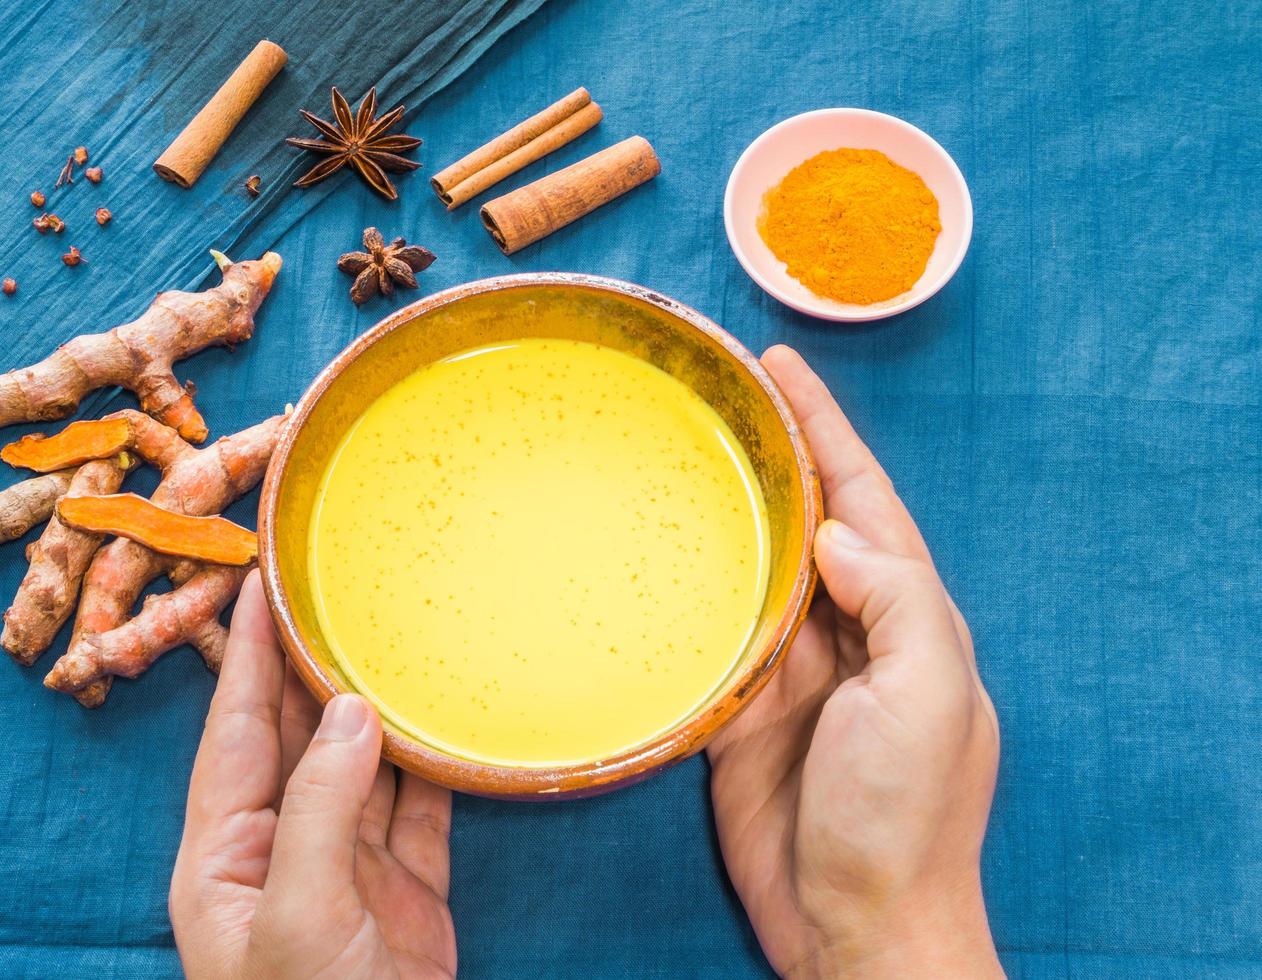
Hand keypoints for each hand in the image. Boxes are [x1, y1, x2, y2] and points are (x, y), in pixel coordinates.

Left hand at [170, 571, 455, 978]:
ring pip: (363, 761)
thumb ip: (321, 806)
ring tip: (398, 630)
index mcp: (224, 852)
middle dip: (317, 661)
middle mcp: (281, 845)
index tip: (263, 579)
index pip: (235, 726)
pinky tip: (447, 712)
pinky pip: (420, 806)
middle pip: (299, 732)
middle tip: (341, 584)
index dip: (249, 651)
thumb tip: (355, 708)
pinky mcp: (405, 887)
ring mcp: (346, 864)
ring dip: (379, 701)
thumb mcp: (298, 916)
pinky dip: (434, 760)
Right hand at [709, 346, 1001, 977]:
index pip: (862, 498)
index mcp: (905, 614)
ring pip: (751, 566)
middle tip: (715, 390)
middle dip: (769, 451)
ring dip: (721, 510)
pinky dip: (681, 591)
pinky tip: (645, 554)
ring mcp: (790, 669)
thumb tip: (832, 533)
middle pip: (803, 517)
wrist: (857, 927)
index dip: (825, 427)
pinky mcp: (738, 711)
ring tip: (674, 451)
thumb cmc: (908, 817)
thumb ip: (896, 602)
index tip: (780, 366)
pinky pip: (709, 634)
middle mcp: (847, 629)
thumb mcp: (930, 696)